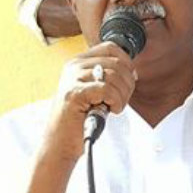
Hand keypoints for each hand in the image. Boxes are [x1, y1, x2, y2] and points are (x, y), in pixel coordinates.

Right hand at [44, 42, 136, 159]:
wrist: (60, 144)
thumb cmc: (79, 120)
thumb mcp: (94, 92)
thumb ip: (107, 78)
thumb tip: (132, 72)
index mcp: (78, 63)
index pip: (110, 47)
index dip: (127, 63)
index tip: (130, 79)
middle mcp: (73, 67)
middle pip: (116, 62)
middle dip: (127, 84)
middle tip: (120, 101)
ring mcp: (72, 79)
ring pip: (114, 76)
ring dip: (122, 96)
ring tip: (113, 107)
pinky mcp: (74, 94)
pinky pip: (108, 90)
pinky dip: (115, 102)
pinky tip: (109, 111)